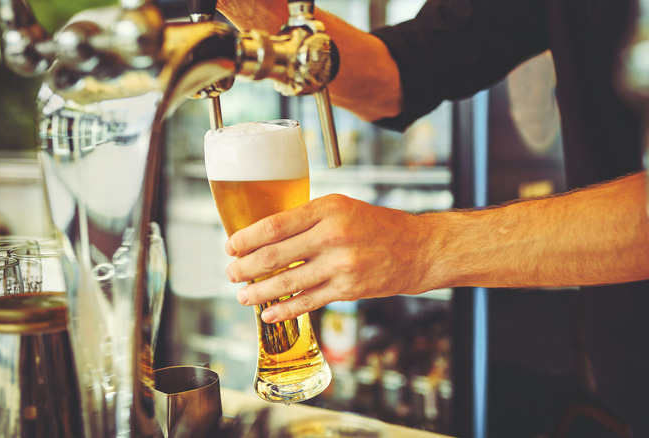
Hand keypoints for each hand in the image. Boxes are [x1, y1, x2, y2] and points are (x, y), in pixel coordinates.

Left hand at [225, 194, 435, 322]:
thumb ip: (308, 219)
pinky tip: (269, 313)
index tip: (231, 246)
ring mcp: (340, 265)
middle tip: (231, 273)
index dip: (246, 238)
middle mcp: (333, 235)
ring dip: (258, 292)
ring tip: (242, 295)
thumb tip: (267, 235)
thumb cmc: (378, 226)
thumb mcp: (343, 208)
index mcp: (328, 209)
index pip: (275, 225)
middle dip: (245, 267)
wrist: (417, 249)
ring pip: (286, 282)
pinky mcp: (348, 290)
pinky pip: (307, 302)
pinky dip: (284, 310)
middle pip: (274, 255)